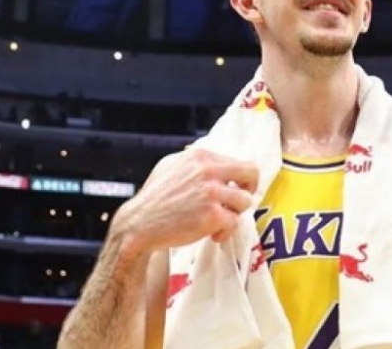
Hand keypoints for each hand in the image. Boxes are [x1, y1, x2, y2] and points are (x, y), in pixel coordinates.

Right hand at [111, 148, 258, 252]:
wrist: (139, 225)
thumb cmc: (155, 198)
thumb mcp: (171, 166)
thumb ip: (195, 161)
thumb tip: (218, 161)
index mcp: (200, 156)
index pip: (238, 161)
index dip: (240, 178)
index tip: (236, 188)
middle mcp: (207, 171)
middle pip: (251, 173)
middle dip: (250, 188)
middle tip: (240, 201)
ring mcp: (211, 193)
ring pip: (245, 201)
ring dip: (235, 213)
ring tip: (219, 221)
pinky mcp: (212, 215)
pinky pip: (234, 223)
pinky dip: (225, 232)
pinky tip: (212, 235)